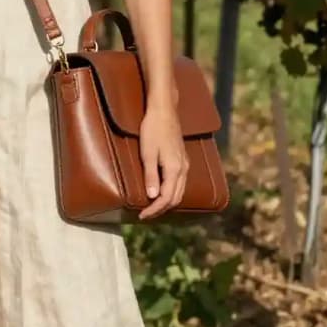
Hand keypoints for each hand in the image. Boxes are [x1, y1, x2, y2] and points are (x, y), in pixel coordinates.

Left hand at [137, 100, 188, 219]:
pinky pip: (180, 183)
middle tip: (145, 214)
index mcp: (175, 169)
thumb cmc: (153, 130)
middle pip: (175, 198)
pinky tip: (160, 192)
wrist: (164, 111)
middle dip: (161, 209)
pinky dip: (171, 193)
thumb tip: (152, 196)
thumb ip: (150, 176)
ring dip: (166, 202)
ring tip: (151, 206)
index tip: (142, 215)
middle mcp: (183, 169)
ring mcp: (185, 165)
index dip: (154, 210)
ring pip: (179, 192)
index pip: (166, 198)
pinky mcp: (182, 160)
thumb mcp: (147, 153)